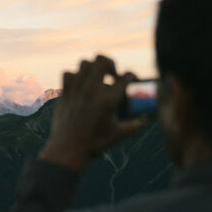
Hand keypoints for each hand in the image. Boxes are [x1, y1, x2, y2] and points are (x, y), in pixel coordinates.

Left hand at [40, 54, 146, 170]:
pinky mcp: (65, 93)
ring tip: (97, 78)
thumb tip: (146, 120)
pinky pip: (68, 73)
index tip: (131, 79)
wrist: (68, 150)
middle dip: (111, 63)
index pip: (125, 77)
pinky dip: (75, 75)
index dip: (131, 76)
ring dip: (93, 68)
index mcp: (108, 100)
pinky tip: (80, 84)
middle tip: (112, 74)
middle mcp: (92, 91)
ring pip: (84, 63)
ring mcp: (77, 90)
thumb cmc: (95, 144)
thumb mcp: (118, 135)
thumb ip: (135, 125)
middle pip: (102, 60)